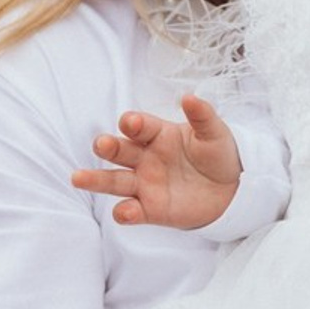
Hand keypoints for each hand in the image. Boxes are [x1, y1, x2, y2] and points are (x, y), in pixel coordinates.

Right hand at [70, 92, 240, 228]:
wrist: (232, 187)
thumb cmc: (218, 153)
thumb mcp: (214, 132)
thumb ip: (202, 115)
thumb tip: (189, 96)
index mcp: (160, 135)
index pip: (142, 127)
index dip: (134, 123)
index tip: (130, 122)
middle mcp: (146, 158)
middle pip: (121, 151)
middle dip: (109, 147)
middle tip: (101, 144)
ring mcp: (146, 184)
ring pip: (115, 181)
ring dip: (97, 180)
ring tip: (78, 178)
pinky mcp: (151, 209)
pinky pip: (132, 211)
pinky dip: (125, 212)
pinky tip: (124, 210)